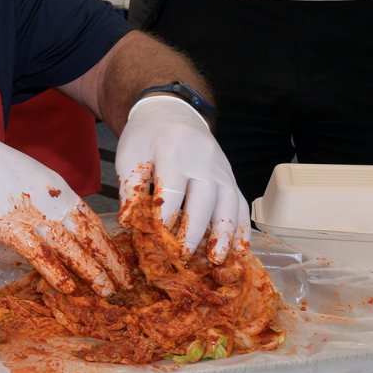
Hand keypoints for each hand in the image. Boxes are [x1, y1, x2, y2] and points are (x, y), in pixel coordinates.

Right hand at [0, 117, 131, 295]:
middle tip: (126, 283)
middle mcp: (53, 201)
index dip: (108, 243)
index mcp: (58, 188)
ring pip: (72, 248)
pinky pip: (40, 254)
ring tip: (107, 291)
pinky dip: (57, 272)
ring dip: (92, 271)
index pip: (91, 220)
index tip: (118, 261)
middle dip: (110, 261)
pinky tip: (69, 288)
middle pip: (90, 235)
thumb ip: (44, 198)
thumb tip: (53, 218)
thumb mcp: (28, 176)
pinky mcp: (11, 228)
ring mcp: (33, 215)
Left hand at [116, 95, 246, 261]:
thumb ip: (130, 187)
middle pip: (205, 198)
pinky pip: (241, 203)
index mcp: (173, 151)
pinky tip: (239, 249)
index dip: (166, 217)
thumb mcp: (129, 156)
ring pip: (230, 202)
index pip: (173, 189)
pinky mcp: (230, 177)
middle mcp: (203, 160)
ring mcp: (221, 168)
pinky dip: (242, 227)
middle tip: (185, 257)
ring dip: (226, 233)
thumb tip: (132, 222)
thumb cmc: (145, 138)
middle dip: (196, 231)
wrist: (171, 112)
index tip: (159, 241)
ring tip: (220, 259)